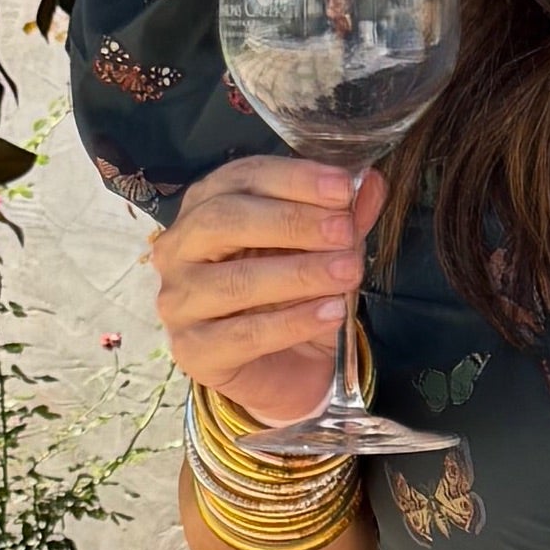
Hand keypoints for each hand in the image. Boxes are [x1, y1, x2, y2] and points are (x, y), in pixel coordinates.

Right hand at [150, 151, 382, 430]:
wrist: (282, 371)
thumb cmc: (290, 298)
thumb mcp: (322, 252)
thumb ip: (340, 219)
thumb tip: (370, 183)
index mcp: (204, 207)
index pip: (241, 178)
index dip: (293, 178)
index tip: (344, 187)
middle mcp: (178, 249)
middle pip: (224, 220)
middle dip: (291, 222)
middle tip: (343, 231)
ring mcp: (178, 301)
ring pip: (235, 281)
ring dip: (299, 274)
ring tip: (348, 272)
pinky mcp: (192, 351)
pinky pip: (245, 334)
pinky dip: (295, 322)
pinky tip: (333, 313)